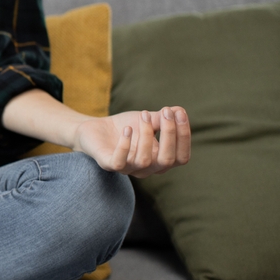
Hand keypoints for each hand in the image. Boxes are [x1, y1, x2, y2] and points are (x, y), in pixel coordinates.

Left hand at [72, 107, 190, 177]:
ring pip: (144, 160)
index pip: (181, 157)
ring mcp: (128, 169)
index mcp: (160, 160)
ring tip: (143, 115)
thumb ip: (163, 118)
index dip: (183, 136)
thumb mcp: (147, 120)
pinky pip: (120, 161)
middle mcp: (147, 169)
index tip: (179, 113)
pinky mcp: (109, 165)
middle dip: (169, 134)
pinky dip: (125, 144)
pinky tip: (127, 129)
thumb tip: (179, 110)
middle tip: (165, 112)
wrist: (96, 129)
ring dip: (146, 134)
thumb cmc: (126, 127)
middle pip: (166, 161)